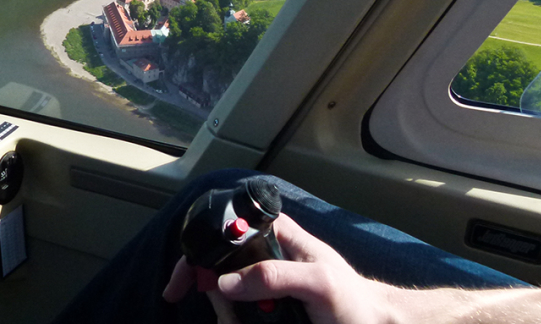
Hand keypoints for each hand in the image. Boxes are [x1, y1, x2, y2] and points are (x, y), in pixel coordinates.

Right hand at [163, 214, 398, 323]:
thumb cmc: (354, 300)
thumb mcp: (318, 283)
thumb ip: (274, 275)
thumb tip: (225, 282)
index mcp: (276, 233)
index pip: (225, 226)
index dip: (200, 248)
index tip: (186, 280)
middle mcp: (264, 253)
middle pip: (215, 265)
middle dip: (210, 289)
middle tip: (223, 314)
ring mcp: (264, 282)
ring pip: (222, 294)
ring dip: (226, 314)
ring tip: (240, 323)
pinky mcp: (266, 307)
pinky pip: (237, 314)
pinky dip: (234, 321)